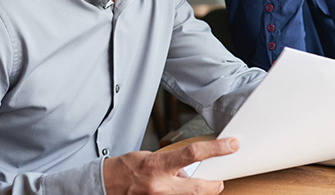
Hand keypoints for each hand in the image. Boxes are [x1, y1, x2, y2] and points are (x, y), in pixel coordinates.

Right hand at [103, 138, 238, 194]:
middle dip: (214, 186)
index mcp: (157, 165)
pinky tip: (177, 189)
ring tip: (196, 186)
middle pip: (198, 188)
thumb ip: (170, 163)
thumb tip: (188, 170)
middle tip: (219, 182)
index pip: (193, 154)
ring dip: (195, 192)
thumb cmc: (124, 168)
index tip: (231, 145)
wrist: (103, 185)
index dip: (216, 149)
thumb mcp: (149, 157)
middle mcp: (159, 186)